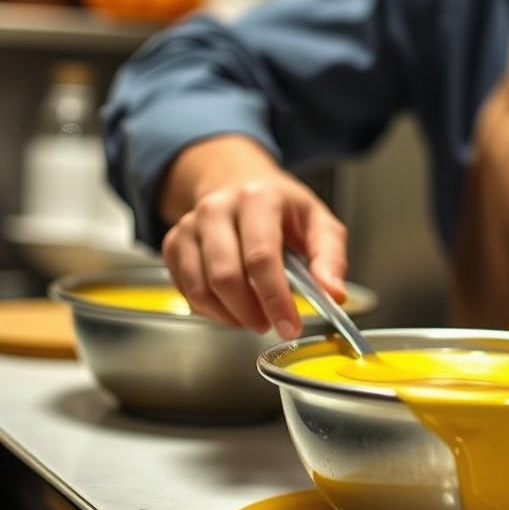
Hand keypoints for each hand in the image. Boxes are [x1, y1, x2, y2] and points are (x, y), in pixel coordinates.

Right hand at [159, 138, 347, 337]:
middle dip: (251, 312)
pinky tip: (233, 307)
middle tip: (272, 324)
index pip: (261, 257)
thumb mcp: (318, 222)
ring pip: (201, 288)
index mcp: (258, 198)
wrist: (238, 183)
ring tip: (255, 317)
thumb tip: (333, 293)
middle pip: (226, 276)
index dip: (275, 298)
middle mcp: (218, 208)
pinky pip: (186, 292)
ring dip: (231, 316)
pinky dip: (211, 311)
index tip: (289, 325)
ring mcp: (190, 225)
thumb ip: (330, 257)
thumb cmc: (282, 209)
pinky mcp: (174, 243)